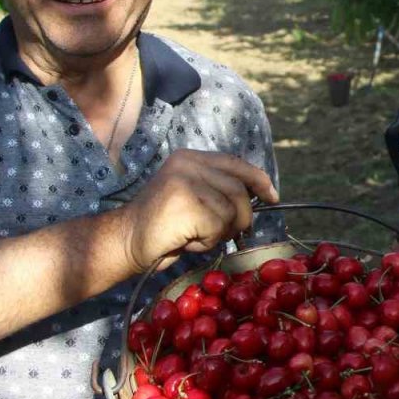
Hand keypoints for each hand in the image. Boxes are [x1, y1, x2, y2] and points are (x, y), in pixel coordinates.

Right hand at [122, 150, 278, 271]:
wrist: (125, 241)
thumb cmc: (163, 227)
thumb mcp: (193, 199)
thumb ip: (219, 191)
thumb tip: (258, 197)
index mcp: (190, 157)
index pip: (236, 163)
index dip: (258, 180)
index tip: (272, 197)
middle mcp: (187, 163)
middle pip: (239, 190)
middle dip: (241, 218)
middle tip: (225, 234)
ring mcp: (185, 181)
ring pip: (231, 211)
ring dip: (220, 232)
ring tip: (196, 236)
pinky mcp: (185, 202)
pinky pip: (218, 226)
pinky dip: (207, 241)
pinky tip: (187, 241)